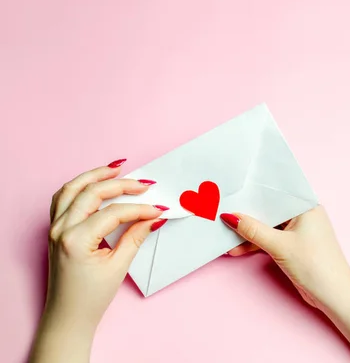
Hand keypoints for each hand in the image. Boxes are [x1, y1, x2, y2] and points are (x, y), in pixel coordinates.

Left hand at [31, 159, 168, 362]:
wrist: (68, 316)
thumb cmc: (90, 298)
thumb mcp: (118, 267)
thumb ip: (136, 237)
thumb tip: (155, 217)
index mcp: (76, 239)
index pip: (114, 212)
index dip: (140, 209)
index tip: (159, 208)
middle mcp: (61, 229)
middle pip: (92, 192)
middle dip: (121, 185)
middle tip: (145, 184)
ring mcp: (54, 227)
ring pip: (72, 188)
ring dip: (94, 176)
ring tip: (117, 170)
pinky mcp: (55, 229)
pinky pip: (62, 198)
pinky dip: (79, 186)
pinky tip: (94, 183)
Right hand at [221, 206, 349, 308]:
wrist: (333, 293)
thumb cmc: (314, 264)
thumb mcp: (279, 245)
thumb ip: (253, 230)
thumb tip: (231, 217)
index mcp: (306, 206)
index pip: (275, 195)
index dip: (253, 195)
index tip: (232, 195)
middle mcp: (304, 215)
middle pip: (270, 211)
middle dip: (248, 217)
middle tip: (224, 217)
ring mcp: (300, 231)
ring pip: (269, 227)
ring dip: (250, 234)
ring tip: (227, 239)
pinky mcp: (295, 245)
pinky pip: (272, 238)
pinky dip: (258, 244)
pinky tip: (239, 249)